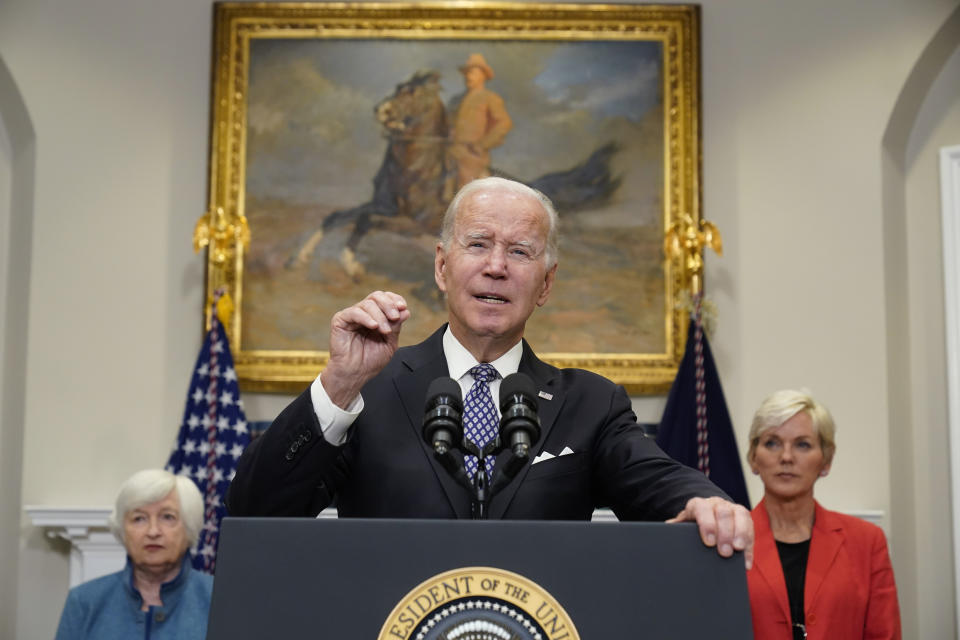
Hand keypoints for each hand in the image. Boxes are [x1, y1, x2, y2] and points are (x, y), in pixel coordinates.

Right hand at [322, 291, 409, 407]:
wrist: (354, 374)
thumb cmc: (369, 361)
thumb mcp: (389, 343)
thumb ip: (396, 327)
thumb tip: (405, 311)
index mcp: (376, 317)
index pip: (386, 299)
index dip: (395, 300)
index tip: (403, 308)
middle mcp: (364, 314)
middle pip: (377, 296)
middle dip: (389, 305)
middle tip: (395, 317)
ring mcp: (352, 316)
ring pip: (368, 304)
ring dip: (380, 316)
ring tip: (385, 331)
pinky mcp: (340, 320)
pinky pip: (354, 312)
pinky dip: (366, 317)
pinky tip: (373, 326)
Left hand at [667, 496, 753, 569]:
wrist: (706, 514)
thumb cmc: (693, 524)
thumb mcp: (683, 524)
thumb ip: (675, 528)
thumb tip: (667, 530)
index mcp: (699, 505)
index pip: (703, 510)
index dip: (707, 525)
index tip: (708, 542)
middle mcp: (716, 503)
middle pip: (723, 513)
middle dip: (724, 533)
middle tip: (724, 552)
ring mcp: (732, 508)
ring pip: (740, 515)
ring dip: (741, 534)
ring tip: (738, 550)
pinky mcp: (744, 517)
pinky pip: (751, 528)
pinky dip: (750, 546)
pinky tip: (746, 561)